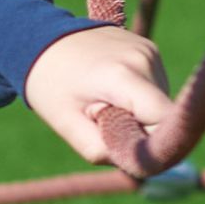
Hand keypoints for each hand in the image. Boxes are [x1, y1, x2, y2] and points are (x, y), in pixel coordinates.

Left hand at [22, 24, 174, 168]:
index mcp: (122, 76)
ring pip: (158, 104)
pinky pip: (152, 88)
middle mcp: (143, 59)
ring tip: (101, 100)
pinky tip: (108, 89)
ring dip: (136, 114)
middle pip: (161, 116)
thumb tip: (140, 164)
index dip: (155, 144)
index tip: (131, 149)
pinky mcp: (149, 50)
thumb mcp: (67, 124)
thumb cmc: (49, 85)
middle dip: (138, 129)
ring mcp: (149, 51)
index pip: (165, 120)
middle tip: (100, 119)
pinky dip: (135, 98)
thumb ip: (102, 150)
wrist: (40, 39)